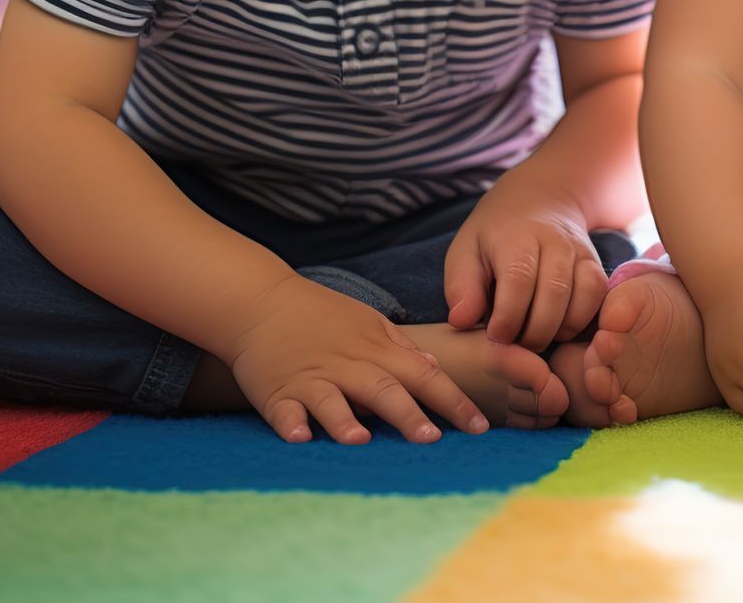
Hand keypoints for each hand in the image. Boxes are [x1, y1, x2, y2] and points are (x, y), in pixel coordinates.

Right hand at [228, 274, 488, 444]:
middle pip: (383, 390)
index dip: (453, 400)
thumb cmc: (320, 315)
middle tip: (432, 439)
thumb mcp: (367, 322)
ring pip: (332, 401)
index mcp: (374, 350)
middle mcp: (346, 365)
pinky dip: (291, 423)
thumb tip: (432, 368)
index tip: (480, 426)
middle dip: (408, 415)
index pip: (423, 376)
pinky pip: (284, 410)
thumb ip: (400, 347)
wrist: (262, 301)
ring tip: (362, 441)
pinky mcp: (276, 391)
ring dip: (345, 421)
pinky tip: (299, 437)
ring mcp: (310, 379)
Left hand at [442, 176, 608, 350]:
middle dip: (534, 333)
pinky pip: (597, 299)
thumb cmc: (495, 236)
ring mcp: (580, 251)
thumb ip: (461, 286)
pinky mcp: (595, 264)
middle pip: (554, 295)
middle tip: (516, 345)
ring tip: (535, 337)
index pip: (519, 280)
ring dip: (558, 331)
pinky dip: (580, 322)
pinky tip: (557, 328)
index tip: (495, 337)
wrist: (538, 201)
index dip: (507, 318)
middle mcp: (554, 240)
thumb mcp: (466, 250)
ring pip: (582, 299)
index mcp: (516, 236)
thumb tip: (461, 321)